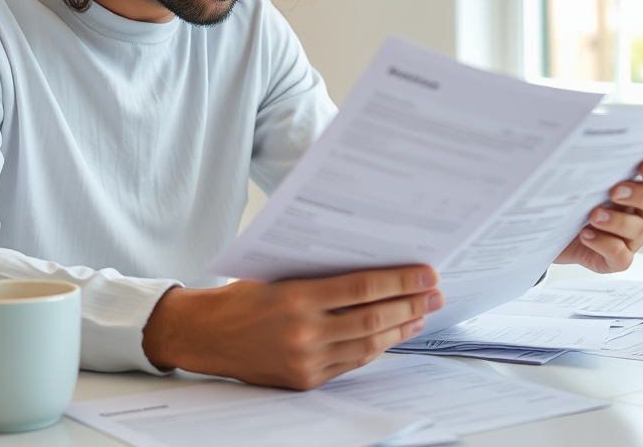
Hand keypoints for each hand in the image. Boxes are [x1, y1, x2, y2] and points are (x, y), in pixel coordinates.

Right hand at [141, 266, 441, 389]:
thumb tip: (370, 263)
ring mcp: (306, 360)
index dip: (399, 281)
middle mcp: (303, 331)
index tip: (425, 273)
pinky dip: (376, 347)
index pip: (361, 287)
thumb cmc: (241, 296)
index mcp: (295, 297)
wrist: (207, 335)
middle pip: (373, 318)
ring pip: (368, 345)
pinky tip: (391, 334)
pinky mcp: (306, 379)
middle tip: (435, 292)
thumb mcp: (276, 272)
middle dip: (411, 304)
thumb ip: (319, 273)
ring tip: (421, 312)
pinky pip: (352, 363)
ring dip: (400, 328)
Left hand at [555, 156, 642, 272]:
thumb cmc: (569, 198)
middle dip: (638, 194)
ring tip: (593, 216)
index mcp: (639, 186)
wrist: (546, 230)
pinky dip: (604, 245)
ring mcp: (630, 238)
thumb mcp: (580, 174)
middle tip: (614, 192)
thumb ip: (594, 159)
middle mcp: (641, 212)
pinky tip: (586, 234)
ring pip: (638, 229)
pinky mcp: (615, 259)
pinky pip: (621, 256)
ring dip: (617, 221)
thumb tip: (588, 135)